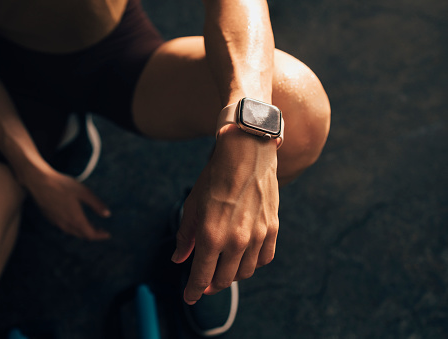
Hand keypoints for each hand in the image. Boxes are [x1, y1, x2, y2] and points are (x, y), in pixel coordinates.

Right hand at [21, 166, 110, 239]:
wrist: (38, 182)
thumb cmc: (62, 185)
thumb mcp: (84, 192)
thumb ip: (96, 204)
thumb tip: (107, 214)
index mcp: (76, 220)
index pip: (90, 235)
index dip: (100, 236)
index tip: (107, 235)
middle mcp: (65, 224)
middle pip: (82, 235)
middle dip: (93, 234)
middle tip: (101, 230)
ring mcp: (56, 222)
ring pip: (72, 232)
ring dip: (83, 231)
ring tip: (91, 225)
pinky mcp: (49, 218)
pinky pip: (64, 227)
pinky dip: (73, 227)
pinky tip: (75, 219)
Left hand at [171, 127, 278, 303]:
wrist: (246, 153)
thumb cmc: (215, 177)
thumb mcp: (193, 205)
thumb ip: (185, 236)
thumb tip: (179, 259)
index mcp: (211, 235)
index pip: (201, 276)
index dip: (193, 291)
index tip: (189, 296)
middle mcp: (236, 240)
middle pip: (224, 279)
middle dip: (210, 285)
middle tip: (204, 282)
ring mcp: (257, 236)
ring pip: (244, 273)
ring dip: (231, 276)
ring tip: (223, 268)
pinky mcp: (272, 229)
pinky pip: (263, 259)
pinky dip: (252, 264)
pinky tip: (243, 257)